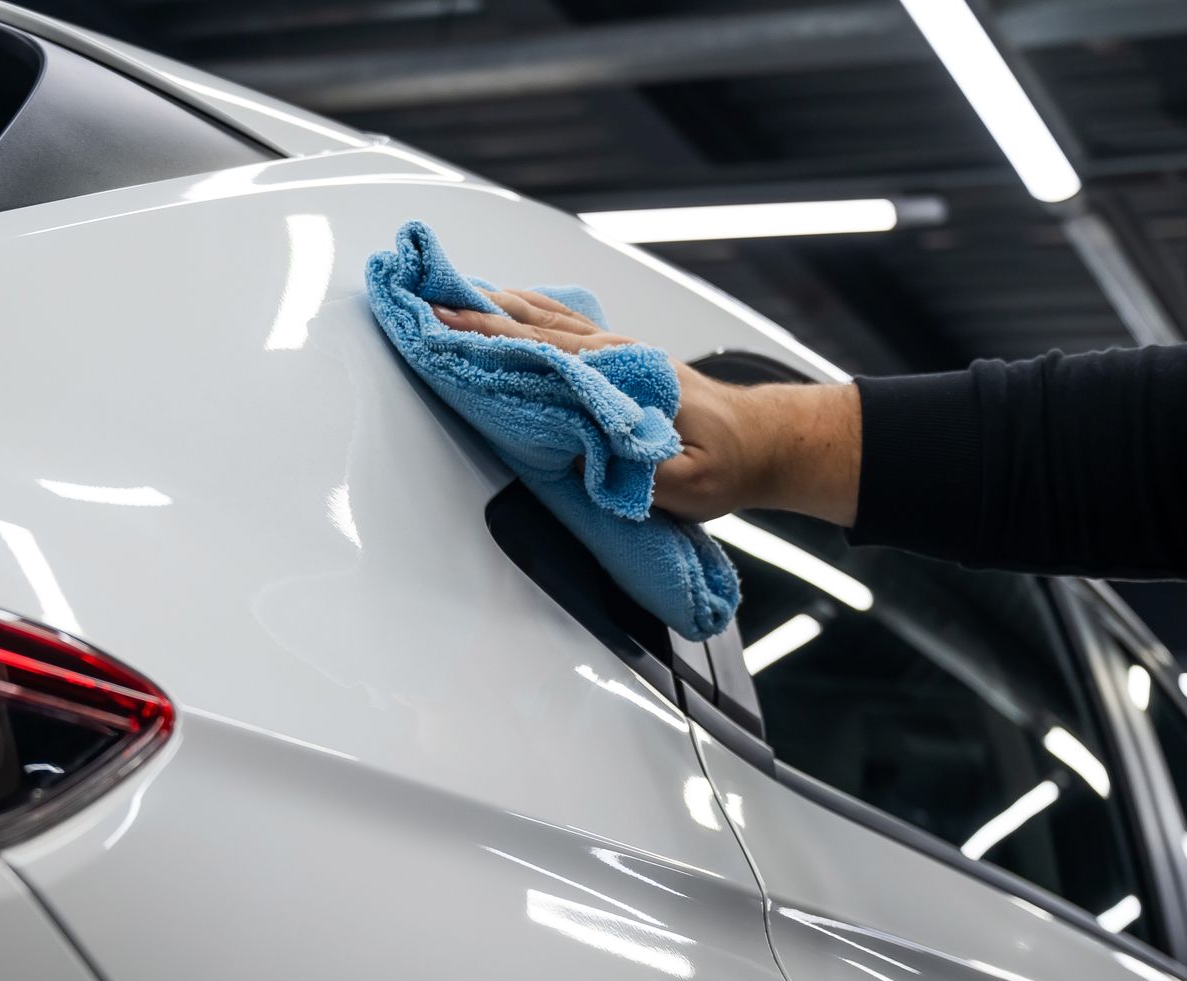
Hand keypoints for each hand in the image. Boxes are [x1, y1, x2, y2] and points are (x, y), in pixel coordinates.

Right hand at [433, 294, 860, 526]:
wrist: (763, 439)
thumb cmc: (725, 461)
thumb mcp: (686, 482)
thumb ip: (640, 469)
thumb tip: (590, 451)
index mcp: (619, 377)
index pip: (541, 351)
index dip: (489, 340)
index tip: (444, 326)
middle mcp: (610, 352)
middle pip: (528, 325)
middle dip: (473, 314)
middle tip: (422, 300)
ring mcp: (610, 349)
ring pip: (538, 316)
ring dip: (489, 305)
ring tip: (442, 292)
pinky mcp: (612, 355)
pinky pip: (554, 322)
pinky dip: (518, 308)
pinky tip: (495, 301)